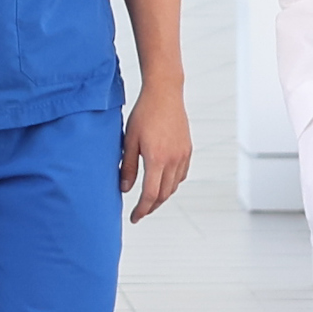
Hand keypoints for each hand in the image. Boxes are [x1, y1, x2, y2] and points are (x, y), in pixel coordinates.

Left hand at [120, 86, 193, 223]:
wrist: (165, 93)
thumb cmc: (144, 113)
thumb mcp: (129, 140)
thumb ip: (127, 166)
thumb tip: (124, 189)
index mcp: (156, 159)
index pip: (150, 195)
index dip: (141, 210)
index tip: (134, 217)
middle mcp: (173, 160)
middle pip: (163, 194)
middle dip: (151, 207)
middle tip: (140, 212)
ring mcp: (183, 155)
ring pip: (173, 186)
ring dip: (161, 196)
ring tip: (149, 200)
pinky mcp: (187, 150)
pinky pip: (181, 175)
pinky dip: (171, 184)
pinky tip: (162, 182)